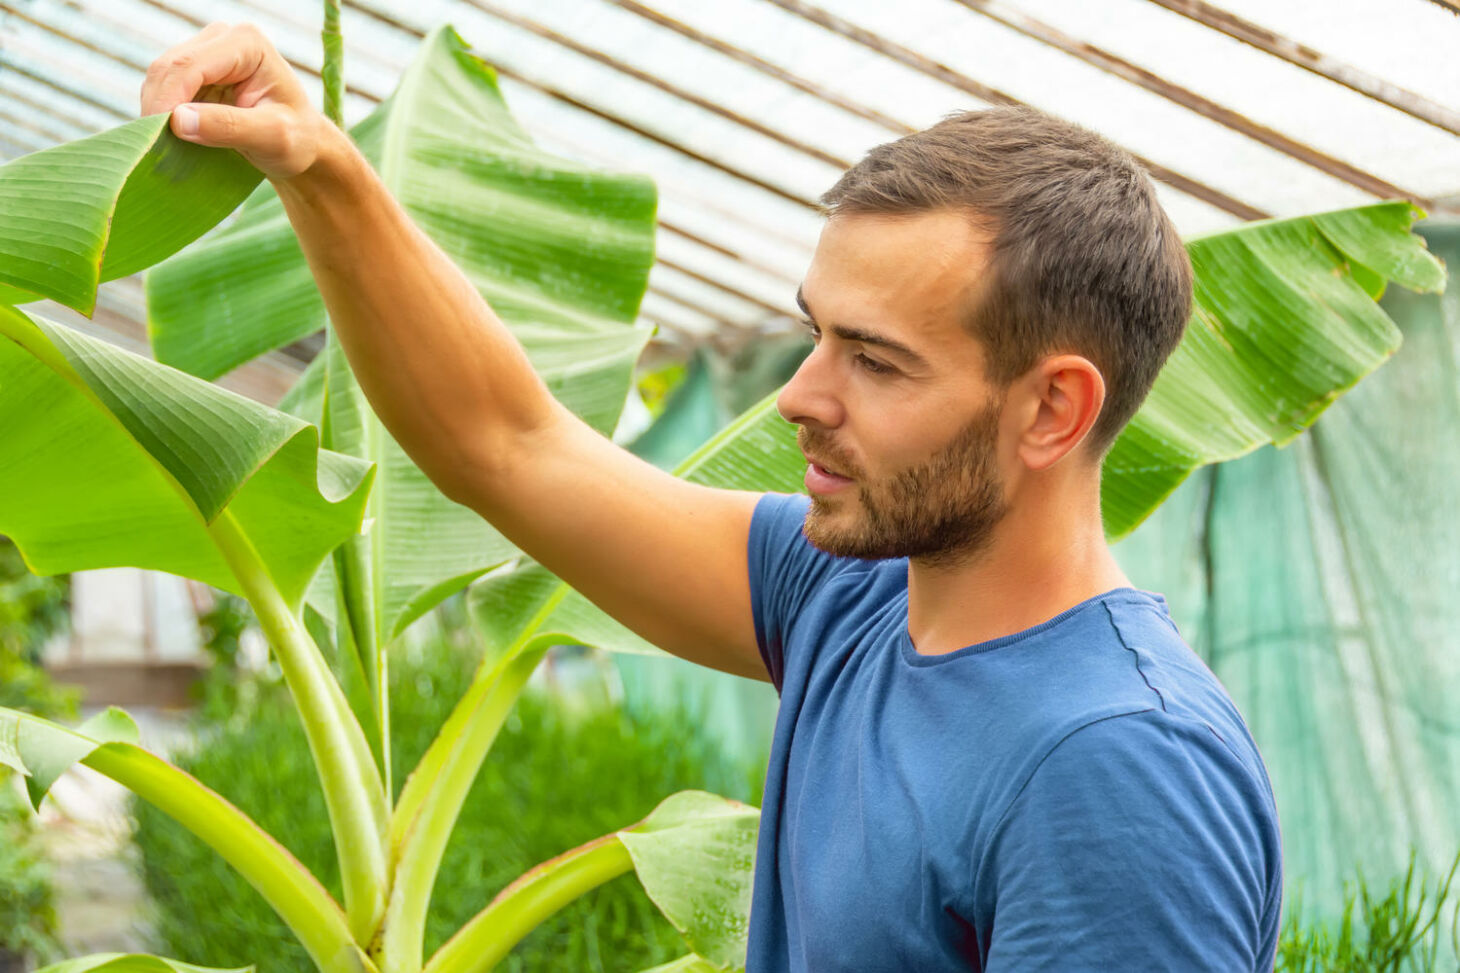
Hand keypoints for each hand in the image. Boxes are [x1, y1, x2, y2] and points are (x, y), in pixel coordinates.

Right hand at [140, 22, 328, 179]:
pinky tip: (172, 138)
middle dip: (157, 108)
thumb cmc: (297, 140)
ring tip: (166, 147)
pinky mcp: (194, 72)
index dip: (167, 101)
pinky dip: (162, 114)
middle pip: (168, 68)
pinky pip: (163, 90)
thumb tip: (178, 120)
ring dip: (156, 112)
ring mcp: (205, 52)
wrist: (301, 145)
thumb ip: (229, 127)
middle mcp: (222, 38)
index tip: (157, 137)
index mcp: (247, 43)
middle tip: (156, 149)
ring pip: (159, 78)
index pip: (190, 66)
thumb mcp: (274, 138)